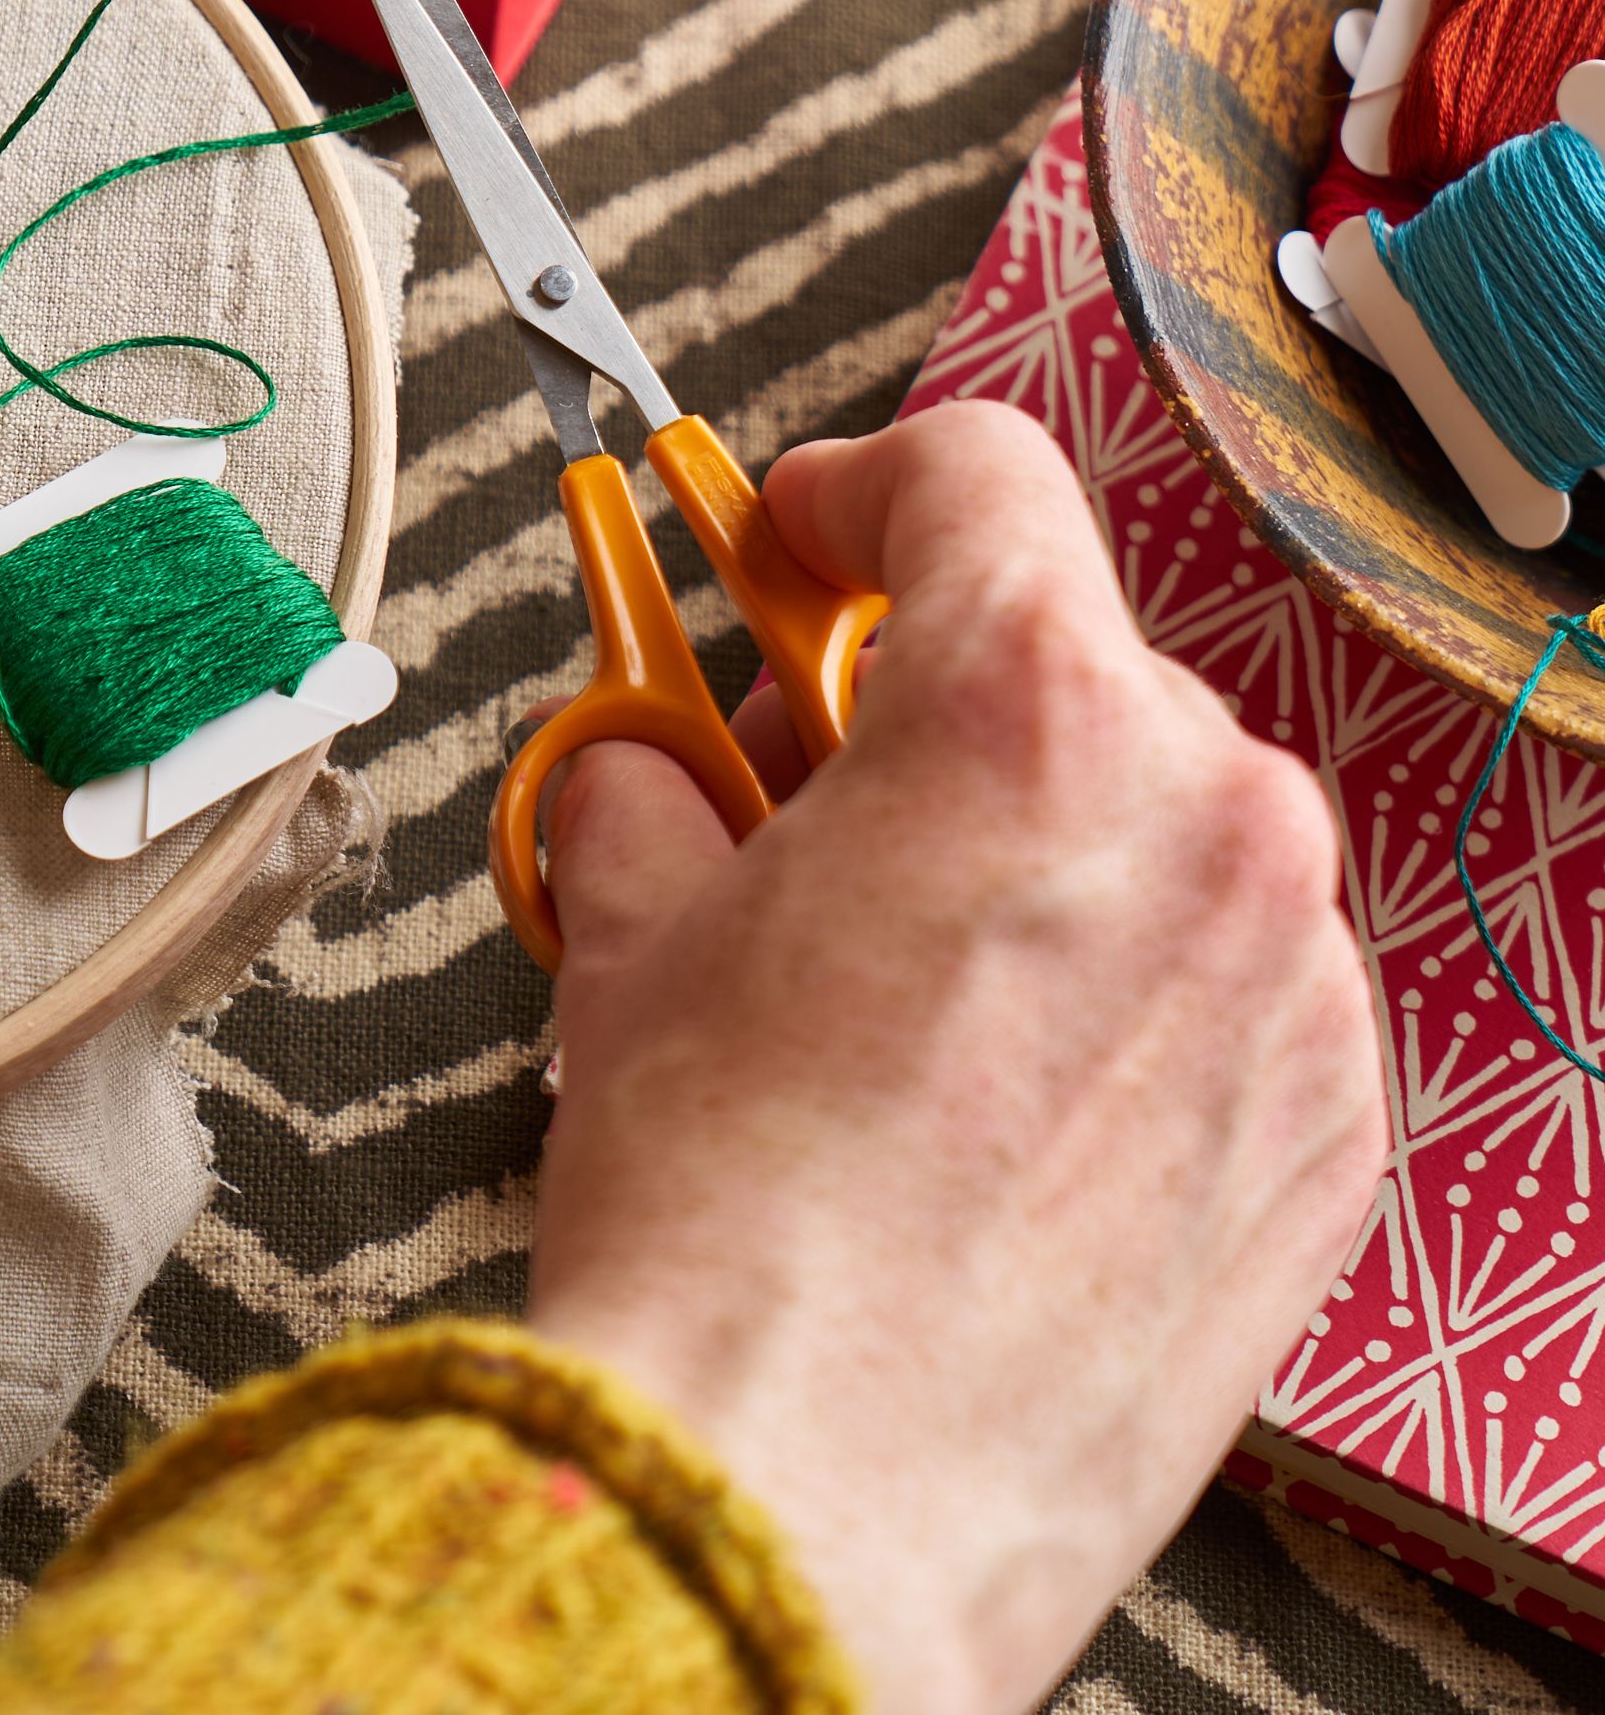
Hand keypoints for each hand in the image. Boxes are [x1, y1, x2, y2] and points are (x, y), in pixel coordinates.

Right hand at [526, 399, 1385, 1714]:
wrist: (802, 1495)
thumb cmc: (729, 1223)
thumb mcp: (638, 923)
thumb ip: (660, 780)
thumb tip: (659, 767)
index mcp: (1033, 713)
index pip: (975, 473)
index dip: (854, 490)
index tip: (797, 541)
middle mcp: (1208, 823)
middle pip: (1070, 660)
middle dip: (930, 706)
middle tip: (805, 787)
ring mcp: (1295, 992)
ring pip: (1162, 827)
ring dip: (1036, 852)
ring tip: (892, 972)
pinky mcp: (1330, 1141)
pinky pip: (1231, 990)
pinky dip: (1123, 999)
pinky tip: (989, 1095)